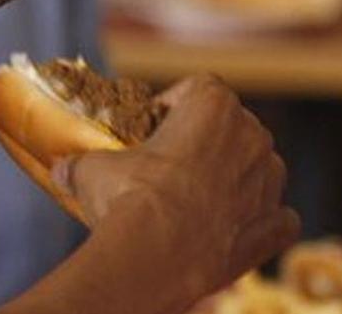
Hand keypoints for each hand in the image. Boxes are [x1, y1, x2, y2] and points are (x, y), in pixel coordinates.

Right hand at [54, 74, 299, 306]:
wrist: (155, 254)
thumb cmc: (127, 197)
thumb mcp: (93, 169)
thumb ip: (84, 162)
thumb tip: (63, 168)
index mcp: (213, 106)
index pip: (201, 88)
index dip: (176, 105)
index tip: (153, 126)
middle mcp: (252, 137)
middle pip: (234, 126)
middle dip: (207, 142)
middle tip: (170, 165)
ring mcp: (269, 182)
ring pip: (259, 169)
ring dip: (235, 179)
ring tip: (195, 200)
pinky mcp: (274, 226)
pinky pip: (278, 217)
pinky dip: (259, 222)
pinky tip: (229, 230)